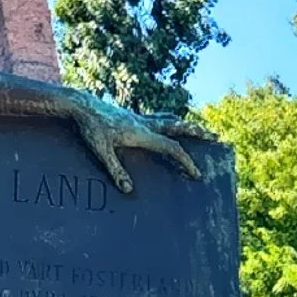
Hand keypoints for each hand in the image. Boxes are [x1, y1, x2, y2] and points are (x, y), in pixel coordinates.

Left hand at [66, 95, 200, 194]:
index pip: (171, 148)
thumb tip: (129, 190)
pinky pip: (158, 117)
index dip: (186, 161)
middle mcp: (145, 123)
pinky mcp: (132, 115)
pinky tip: (169, 123)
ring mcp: (139, 117)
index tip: (197, 174)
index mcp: (142, 133)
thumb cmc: (91, 128)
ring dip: (185, 124)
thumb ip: (115, 170)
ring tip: (198, 129)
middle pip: (178, 126)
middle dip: (197, 132)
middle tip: (215, 136)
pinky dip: (169, 120)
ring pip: (169, 119)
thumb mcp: (101, 151)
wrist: (82, 105)